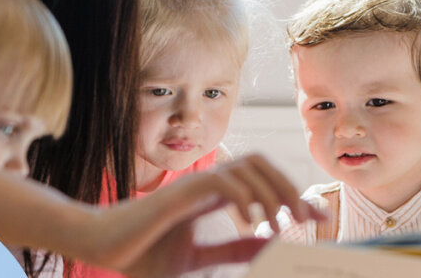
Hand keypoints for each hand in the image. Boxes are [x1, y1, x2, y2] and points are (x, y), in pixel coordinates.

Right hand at [87, 154, 324, 275]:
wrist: (103, 250)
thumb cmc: (143, 254)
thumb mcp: (199, 257)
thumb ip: (233, 249)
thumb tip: (269, 244)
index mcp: (212, 197)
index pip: (261, 182)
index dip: (292, 195)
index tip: (317, 216)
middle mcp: (207, 183)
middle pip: (260, 164)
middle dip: (289, 186)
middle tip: (307, 217)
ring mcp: (194, 184)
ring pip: (247, 167)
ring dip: (271, 191)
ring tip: (279, 222)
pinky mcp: (180, 192)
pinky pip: (223, 181)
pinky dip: (244, 197)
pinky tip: (250, 221)